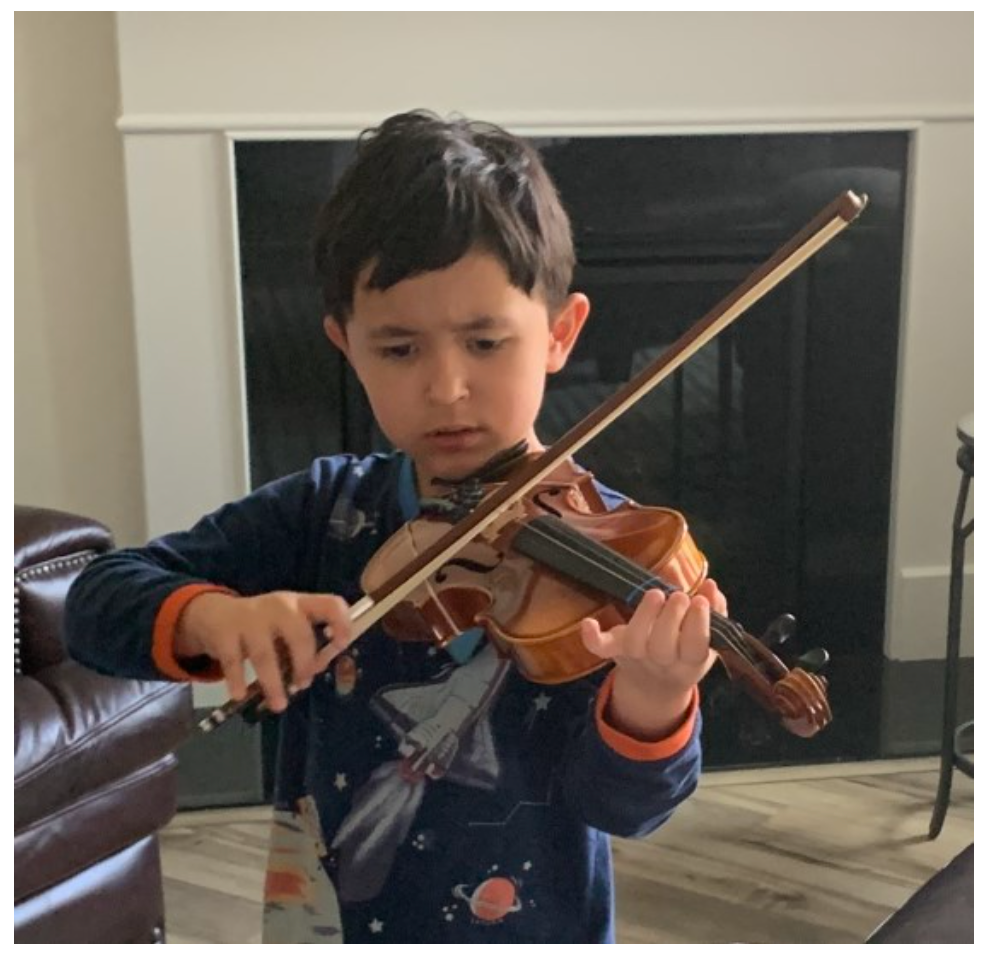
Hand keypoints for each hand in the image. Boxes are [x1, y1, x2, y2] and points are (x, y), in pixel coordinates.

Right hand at [175, 591, 351, 710]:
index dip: (341, 623)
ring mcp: (250, 618)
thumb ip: (303, 644)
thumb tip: (316, 669)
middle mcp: (279, 607)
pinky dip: (237, 680)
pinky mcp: (225, 632)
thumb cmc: (263, 625)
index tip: (341, 645)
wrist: (215, 614)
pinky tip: (240, 695)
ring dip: (273, 683)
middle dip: (305, 664)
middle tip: (303, 684)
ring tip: (279, 705)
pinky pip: (233, 660)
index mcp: (301, 604)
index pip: (330, 604)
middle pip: (299, 634)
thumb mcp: (286, 625)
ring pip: (265, 654)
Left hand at [580, 579, 726, 738]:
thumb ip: (716, 614)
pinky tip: (588, 623)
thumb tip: (712, 587)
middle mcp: (661, 664)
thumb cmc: (685, 653)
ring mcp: (635, 658)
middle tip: (679, 596)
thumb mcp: (708, 641)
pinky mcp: (614, 650)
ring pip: (635, 643)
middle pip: (662, 647)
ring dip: (644, 617)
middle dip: (670, 618)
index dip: (697, 625)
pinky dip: (592, 638)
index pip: (694, 648)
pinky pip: (599, 648)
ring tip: (656, 593)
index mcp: (689, 663)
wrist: (654, 687)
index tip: (699, 600)